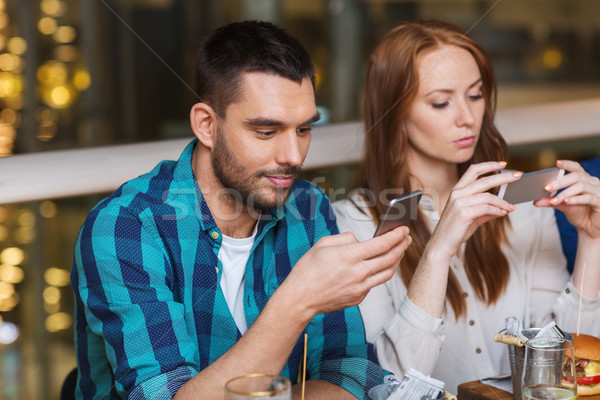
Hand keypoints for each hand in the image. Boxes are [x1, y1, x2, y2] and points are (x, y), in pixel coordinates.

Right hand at [281, 226, 410, 317]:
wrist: (300, 298)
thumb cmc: (308, 270)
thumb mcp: (323, 244)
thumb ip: (345, 238)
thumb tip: (359, 241)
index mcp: (350, 256)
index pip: (382, 244)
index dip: (396, 235)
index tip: (403, 229)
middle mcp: (359, 272)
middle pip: (390, 258)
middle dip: (401, 246)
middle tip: (406, 238)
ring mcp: (360, 287)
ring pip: (387, 272)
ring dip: (397, 260)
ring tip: (399, 251)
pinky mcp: (359, 297)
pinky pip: (375, 283)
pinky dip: (380, 272)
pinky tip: (380, 266)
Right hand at [429, 161, 519, 259]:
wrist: (442, 244)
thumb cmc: (455, 231)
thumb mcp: (472, 217)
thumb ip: (486, 210)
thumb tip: (502, 208)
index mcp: (457, 190)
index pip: (473, 170)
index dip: (489, 165)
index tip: (503, 164)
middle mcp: (457, 193)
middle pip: (484, 180)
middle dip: (503, 177)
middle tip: (518, 176)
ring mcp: (459, 203)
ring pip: (488, 196)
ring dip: (503, 201)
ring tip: (511, 207)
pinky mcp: (464, 213)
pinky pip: (487, 208)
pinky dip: (497, 210)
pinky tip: (502, 214)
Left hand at [535, 160, 599, 238]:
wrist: (590, 228)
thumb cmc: (579, 213)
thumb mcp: (563, 206)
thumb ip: (551, 202)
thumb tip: (535, 201)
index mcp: (584, 179)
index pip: (577, 168)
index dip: (567, 164)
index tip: (557, 163)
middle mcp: (593, 183)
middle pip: (577, 176)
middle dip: (560, 182)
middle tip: (546, 188)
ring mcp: (599, 191)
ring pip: (582, 186)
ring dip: (565, 192)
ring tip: (554, 199)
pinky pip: (589, 198)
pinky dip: (576, 199)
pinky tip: (566, 201)